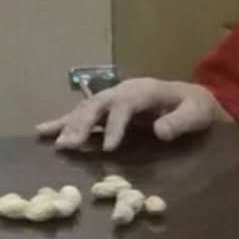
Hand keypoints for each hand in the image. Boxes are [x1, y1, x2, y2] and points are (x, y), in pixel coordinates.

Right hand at [36, 78, 230, 152]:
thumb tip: (160, 130)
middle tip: (69, 146)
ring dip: (71, 125)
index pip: (126, 104)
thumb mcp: (196, 114)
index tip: (109, 148)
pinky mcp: (109, 107)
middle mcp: (126, 90)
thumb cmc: (196, 108)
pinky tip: (42, 131)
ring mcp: (115, 97)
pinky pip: (83, 113)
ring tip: (58, 144)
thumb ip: (180, 121)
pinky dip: (63, 121)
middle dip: (84, 124)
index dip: (116, 124)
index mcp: (147, 90)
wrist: (194, 99)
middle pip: (100, 104)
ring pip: (87, 108)